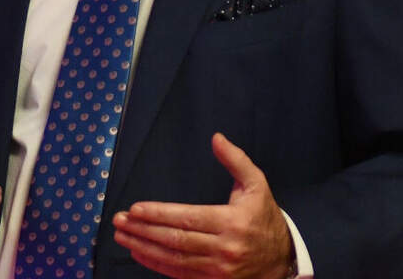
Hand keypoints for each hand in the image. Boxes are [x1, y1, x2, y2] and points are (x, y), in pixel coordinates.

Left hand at [112, 133, 293, 278]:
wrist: (283, 260)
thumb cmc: (265, 218)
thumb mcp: (256, 185)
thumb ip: (236, 160)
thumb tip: (216, 138)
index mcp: (232, 222)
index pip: (188, 218)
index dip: (159, 214)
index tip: (135, 209)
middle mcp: (224, 248)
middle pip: (176, 240)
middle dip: (144, 230)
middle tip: (119, 221)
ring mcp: (218, 270)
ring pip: (174, 259)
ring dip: (144, 247)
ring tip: (122, 236)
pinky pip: (179, 274)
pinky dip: (156, 264)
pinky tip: (139, 253)